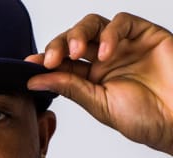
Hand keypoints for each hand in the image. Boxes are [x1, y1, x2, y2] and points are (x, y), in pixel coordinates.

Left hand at [26, 13, 172, 154]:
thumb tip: (34, 80)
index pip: (62, 62)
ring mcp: (123, 45)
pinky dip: (110, 33)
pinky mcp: (145, 34)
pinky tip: (106, 53)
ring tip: (75, 52)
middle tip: (50, 59)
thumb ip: (69, 88)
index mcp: (90, 77)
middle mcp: (104, 59)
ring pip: (93, 24)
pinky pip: (122, 22)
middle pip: (73, 39)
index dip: (44, 61)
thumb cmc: (145, 118)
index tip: (28, 65)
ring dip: (78, 34)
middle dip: (58, 45)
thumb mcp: (99, 104)